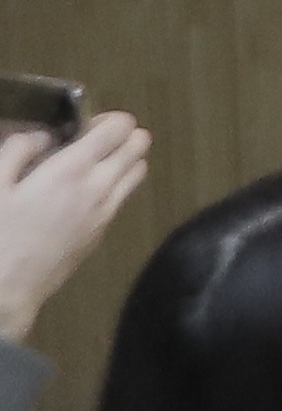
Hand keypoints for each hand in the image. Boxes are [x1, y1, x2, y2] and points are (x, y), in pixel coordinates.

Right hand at [0, 110, 151, 346]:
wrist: (3, 291)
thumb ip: (19, 149)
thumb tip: (44, 136)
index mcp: (72, 171)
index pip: (121, 126)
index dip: (107, 119)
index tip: (83, 126)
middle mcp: (99, 189)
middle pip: (140, 144)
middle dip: (121, 136)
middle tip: (89, 143)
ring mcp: (104, 214)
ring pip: (138, 172)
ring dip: (123, 160)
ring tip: (88, 166)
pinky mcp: (101, 235)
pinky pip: (123, 198)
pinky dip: (115, 186)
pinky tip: (80, 195)